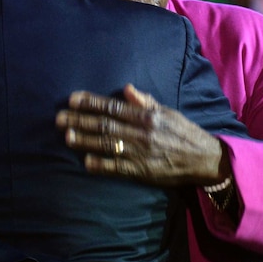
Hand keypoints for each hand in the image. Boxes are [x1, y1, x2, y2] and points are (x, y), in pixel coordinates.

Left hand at [56, 83, 228, 186]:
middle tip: (59, 118)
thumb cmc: (183, 132)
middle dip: (79, 120)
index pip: (112, 107)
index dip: (90, 103)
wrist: (203, 159)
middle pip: (104, 125)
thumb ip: (145, 101)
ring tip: (66, 136)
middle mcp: (140, 133)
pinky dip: (101, 165)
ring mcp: (139, 153)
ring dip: (84, 140)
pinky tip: (86, 162)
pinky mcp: (141, 172)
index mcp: (145, 116)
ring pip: (106, 145)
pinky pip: (116, 168)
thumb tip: (125, 89)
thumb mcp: (167, 111)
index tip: (72, 99)